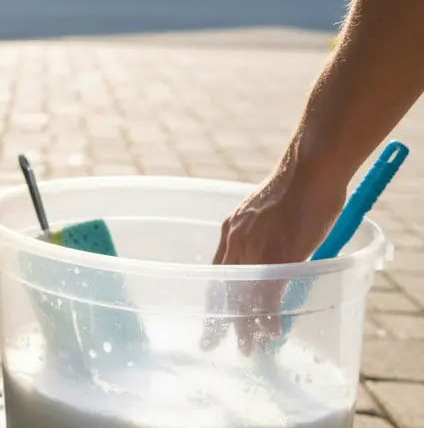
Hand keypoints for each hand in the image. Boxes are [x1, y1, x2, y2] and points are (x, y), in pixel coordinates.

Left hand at [201, 157, 344, 353]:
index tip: (211, 312)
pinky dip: (268, 316)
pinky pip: (268, 294)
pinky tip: (270, 332)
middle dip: (217, 316)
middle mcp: (236, 239)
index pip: (217, 268)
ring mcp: (256, 248)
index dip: (215, 292)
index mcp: (233, 228)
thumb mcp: (270, 214)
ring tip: (247, 348)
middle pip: (222, 285)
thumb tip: (274, 258)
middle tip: (209, 342)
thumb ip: (266, 236)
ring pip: (243, 295)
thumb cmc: (299, 188)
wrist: (309, 170)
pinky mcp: (278, 255)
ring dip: (245, 324)